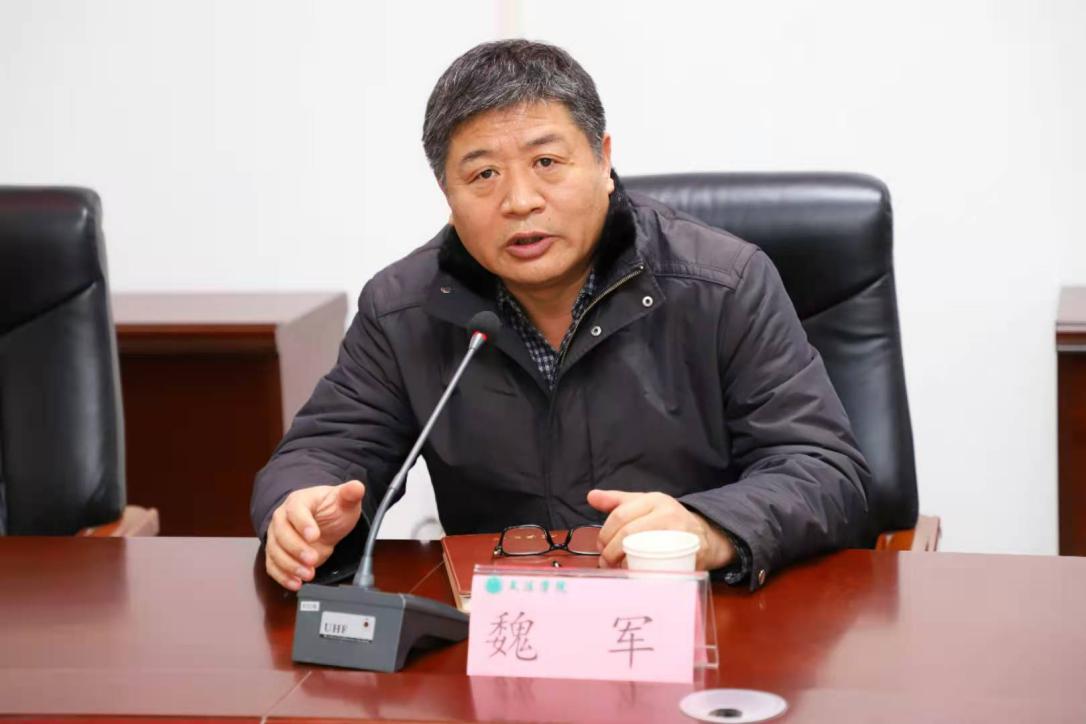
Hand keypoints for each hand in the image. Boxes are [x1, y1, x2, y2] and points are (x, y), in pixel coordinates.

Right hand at [264, 480, 364, 590]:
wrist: (325, 521)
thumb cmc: (331, 509)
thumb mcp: (344, 501)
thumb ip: (349, 494)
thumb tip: (357, 487)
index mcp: (298, 501)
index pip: (296, 511)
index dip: (303, 524)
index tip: (315, 535)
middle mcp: (282, 518)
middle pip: (282, 534)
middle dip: (297, 549)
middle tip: (312, 559)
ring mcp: (277, 536)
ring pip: (275, 552)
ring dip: (290, 566)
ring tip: (308, 574)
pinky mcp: (277, 553)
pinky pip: (273, 566)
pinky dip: (282, 576)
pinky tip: (295, 583)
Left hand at [586, 489, 734, 570]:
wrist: (705, 536)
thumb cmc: (668, 520)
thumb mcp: (644, 504)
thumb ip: (617, 501)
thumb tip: (591, 496)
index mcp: (654, 500)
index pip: (620, 515)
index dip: (605, 533)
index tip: (600, 546)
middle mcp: (667, 513)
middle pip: (628, 532)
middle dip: (610, 550)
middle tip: (606, 561)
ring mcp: (678, 533)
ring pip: (641, 548)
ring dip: (623, 562)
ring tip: (616, 568)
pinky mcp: (686, 553)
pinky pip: (659, 563)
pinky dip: (641, 571)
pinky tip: (634, 573)